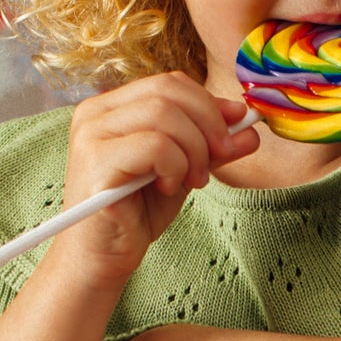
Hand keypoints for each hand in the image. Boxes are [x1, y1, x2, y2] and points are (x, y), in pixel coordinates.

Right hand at [45, 74, 257, 287]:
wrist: (103, 258)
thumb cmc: (137, 212)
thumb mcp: (183, 169)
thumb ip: (211, 145)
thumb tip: (249, 124)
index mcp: (112, 106)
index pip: (170, 83)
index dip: (209, 104)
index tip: (234, 133)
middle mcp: (95, 112)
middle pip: (169, 92)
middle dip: (208, 125)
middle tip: (219, 158)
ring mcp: (91, 135)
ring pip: (165, 116)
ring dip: (193, 150)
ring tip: (192, 180)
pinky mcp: (96, 162)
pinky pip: (155, 146)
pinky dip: (175, 166)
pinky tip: (168, 187)